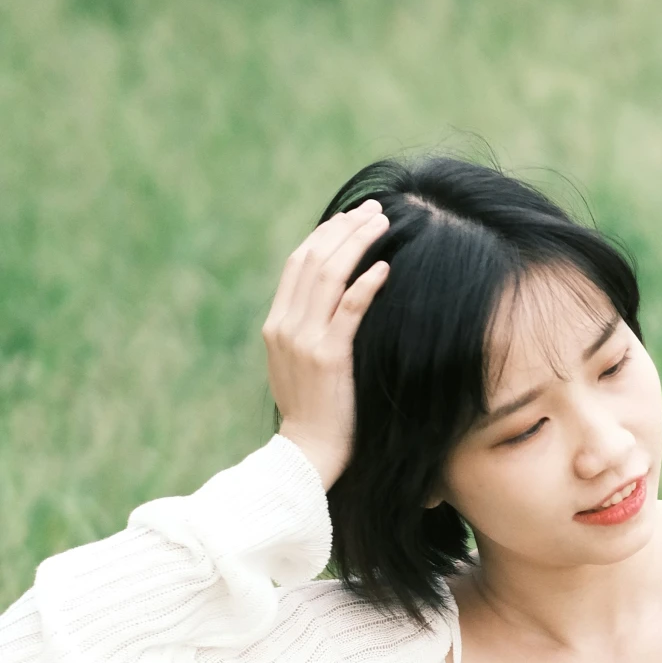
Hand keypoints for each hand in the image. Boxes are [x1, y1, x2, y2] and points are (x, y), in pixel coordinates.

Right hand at [263, 200, 389, 488]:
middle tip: (375, 209)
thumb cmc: (313, 413)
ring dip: (358, 244)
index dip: (326, 234)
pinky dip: (366, 284)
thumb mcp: (300, 365)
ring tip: (383, 225)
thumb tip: (329, 304)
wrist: (307, 453)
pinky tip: (385, 267)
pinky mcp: (328, 357)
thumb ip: (307, 332)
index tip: (352, 218)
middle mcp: (284, 325)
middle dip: (345, 228)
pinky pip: (348, 310)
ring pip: (328, 275)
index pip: (298, 263)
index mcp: (276, 323)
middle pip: (312, 259)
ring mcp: (304, 340)